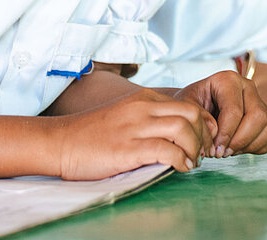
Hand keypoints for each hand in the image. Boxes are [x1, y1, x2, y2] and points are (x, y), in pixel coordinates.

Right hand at [53, 87, 213, 179]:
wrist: (60, 141)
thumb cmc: (92, 133)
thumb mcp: (126, 114)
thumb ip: (150, 117)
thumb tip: (177, 132)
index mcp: (145, 98)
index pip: (189, 105)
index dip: (204, 125)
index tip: (206, 141)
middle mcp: (143, 107)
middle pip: (192, 113)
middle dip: (204, 135)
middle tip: (203, 153)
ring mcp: (136, 126)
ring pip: (184, 128)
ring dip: (194, 148)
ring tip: (191, 162)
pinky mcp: (128, 148)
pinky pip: (167, 150)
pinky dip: (180, 160)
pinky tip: (179, 168)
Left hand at [176, 71, 266, 156]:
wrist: (198, 107)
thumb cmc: (192, 106)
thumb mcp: (186, 108)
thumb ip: (198, 118)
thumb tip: (214, 132)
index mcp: (227, 80)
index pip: (234, 110)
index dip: (225, 135)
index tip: (213, 149)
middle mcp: (247, 86)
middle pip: (257, 116)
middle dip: (239, 140)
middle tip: (222, 152)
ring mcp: (259, 100)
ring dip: (250, 144)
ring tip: (230, 149)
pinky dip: (260, 147)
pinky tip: (240, 148)